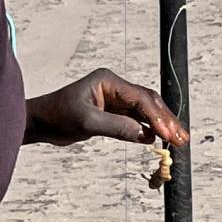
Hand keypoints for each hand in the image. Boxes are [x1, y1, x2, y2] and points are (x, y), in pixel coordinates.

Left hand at [25, 68, 189, 149]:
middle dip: (166, 120)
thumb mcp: (86, 122)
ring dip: (161, 125)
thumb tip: (146, 136)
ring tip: (178, 140)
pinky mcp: (112, 113)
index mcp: (108, 81)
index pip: (140, 98)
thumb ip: (117, 128)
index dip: (156, 117)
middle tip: (182, 138)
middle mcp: (114, 87)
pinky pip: (136, 120)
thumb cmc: (57, 117)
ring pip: (145, 112)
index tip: (168, 134)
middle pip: (148, 102)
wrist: (39, 122)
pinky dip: (148, 130)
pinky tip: (159, 140)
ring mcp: (114, 100)